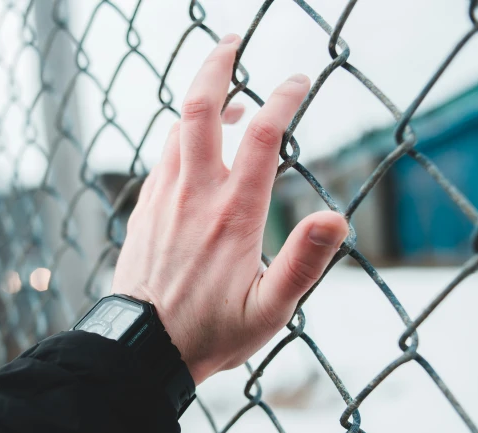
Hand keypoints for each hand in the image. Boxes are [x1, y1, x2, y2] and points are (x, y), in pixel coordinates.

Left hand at [111, 34, 348, 384]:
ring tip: (226, 96)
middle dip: (216, 65)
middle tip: (232, 40)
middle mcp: (194, 195)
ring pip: (176, 129)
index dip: (284, 99)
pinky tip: (196, 146)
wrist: (141, 347)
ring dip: (200, 101)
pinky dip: (181, 136)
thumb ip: (304, 263)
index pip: (262, 135)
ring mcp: (164, 198)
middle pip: (199, 109)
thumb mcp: (270, 310)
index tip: (300, 80)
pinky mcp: (145, 209)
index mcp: (233, 214)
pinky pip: (163, 157)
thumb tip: (337, 217)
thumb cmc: (210, 332)